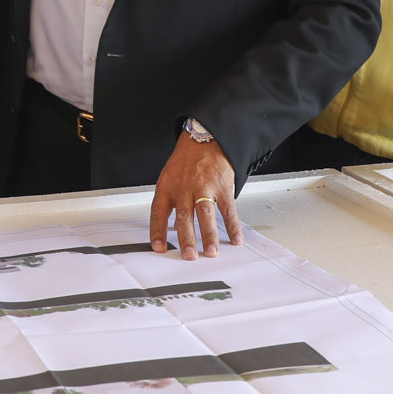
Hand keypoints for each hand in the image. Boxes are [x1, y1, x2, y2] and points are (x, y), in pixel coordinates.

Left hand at [149, 135, 243, 259]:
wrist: (205, 138)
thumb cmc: (186, 160)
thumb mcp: (168, 177)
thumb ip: (168, 201)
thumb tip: (169, 228)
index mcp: (167, 186)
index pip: (158, 212)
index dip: (157, 231)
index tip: (158, 248)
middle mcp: (184, 187)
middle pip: (184, 215)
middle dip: (186, 237)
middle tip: (189, 255)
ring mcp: (204, 187)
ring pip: (205, 214)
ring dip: (209, 235)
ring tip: (211, 252)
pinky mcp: (222, 186)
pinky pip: (228, 209)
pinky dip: (233, 225)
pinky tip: (235, 238)